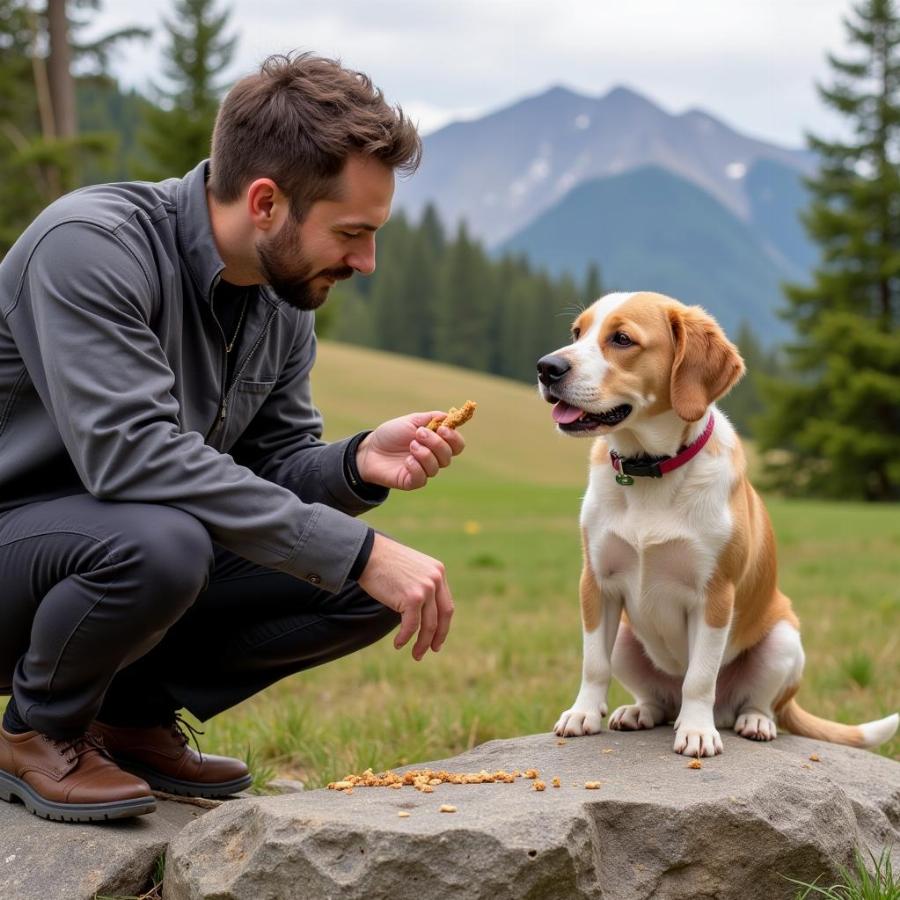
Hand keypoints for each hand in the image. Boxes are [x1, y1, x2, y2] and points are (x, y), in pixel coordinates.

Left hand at [356, 412, 464, 489]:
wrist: (370, 449)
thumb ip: (431, 418)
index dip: (454, 438)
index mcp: (436, 443)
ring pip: (436, 468)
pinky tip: (406, 460)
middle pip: (448, 456)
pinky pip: (422, 479)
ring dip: (425, 454)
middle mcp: (433, 458)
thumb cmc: (391, 434)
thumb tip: (448, 416)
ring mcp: (423, 471)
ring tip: (411, 445)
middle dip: (436, 443)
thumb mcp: (411, 420)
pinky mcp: (411, 482)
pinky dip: (416, 467)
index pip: (457, 445)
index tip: (443, 429)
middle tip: (419, 433)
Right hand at [358, 534, 453, 659]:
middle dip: (437, 637)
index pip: (446, 604)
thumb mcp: (412, 570)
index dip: (443, 625)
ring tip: (415, 655)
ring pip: (429, 625)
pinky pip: (412, 625)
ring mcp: (426, 588)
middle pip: (443, 616)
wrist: (367, 554)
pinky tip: (398, 644)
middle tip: (431, 650)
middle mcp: (436, 579)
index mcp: (438, 572)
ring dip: (421, 643)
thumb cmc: (384, 563)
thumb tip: (424, 612)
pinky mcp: (412, 598)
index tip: (437, 638)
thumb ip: (422, 586)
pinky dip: (405, 638)